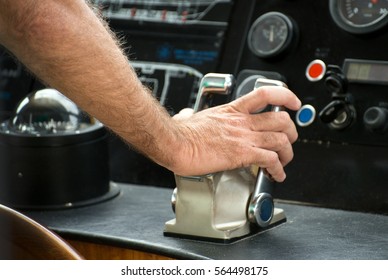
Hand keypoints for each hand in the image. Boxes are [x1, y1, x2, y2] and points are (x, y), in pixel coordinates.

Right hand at [171, 86, 300, 181]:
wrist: (176, 143)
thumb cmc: (182, 133)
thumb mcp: (192, 116)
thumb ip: (193, 115)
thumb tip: (186, 116)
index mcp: (232, 110)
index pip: (266, 94)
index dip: (285, 96)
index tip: (292, 103)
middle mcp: (242, 122)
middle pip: (281, 119)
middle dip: (291, 131)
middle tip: (288, 139)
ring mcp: (244, 137)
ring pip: (281, 140)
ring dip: (287, 153)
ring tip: (284, 161)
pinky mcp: (243, 154)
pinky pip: (270, 160)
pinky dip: (278, 169)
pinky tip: (276, 175)